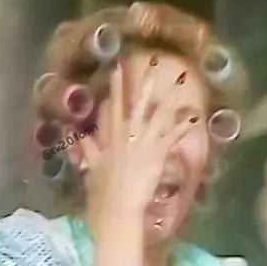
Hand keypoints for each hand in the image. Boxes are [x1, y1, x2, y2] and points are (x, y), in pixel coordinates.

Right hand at [78, 59, 198, 222]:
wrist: (116, 205)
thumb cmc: (103, 187)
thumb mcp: (91, 163)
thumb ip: (85, 145)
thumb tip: (72, 131)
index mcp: (113, 134)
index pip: (114, 103)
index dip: (117, 84)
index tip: (119, 65)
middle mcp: (129, 133)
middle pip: (139, 102)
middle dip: (147, 81)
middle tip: (156, 61)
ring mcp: (144, 142)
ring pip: (160, 113)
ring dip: (172, 96)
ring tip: (182, 80)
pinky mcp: (158, 153)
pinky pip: (174, 136)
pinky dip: (184, 126)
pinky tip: (194, 117)